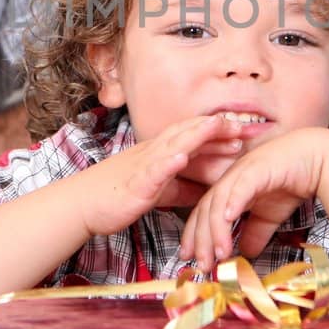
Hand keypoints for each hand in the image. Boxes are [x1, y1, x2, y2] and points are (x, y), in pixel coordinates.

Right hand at [80, 115, 244, 237]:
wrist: (82, 204)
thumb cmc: (116, 196)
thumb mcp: (158, 192)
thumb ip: (182, 188)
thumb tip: (206, 192)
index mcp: (160, 155)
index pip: (193, 138)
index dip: (218, 133)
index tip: (243, 132)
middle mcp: (153, 153)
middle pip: (189, 134)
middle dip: (217, 129)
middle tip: (246, 125)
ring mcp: (144, 165)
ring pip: (174, 144)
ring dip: (197, 134)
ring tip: (218, 126)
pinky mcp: (135, 183)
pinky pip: (152, 170)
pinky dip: (168, 162)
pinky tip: (181, 157)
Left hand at [179, 127, 328, 269]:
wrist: (316, 159)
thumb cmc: (291, 182)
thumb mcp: (269, 215)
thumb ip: (255, 233)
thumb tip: (246, 254)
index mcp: (228, 189)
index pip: (203, 214)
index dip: (195, 237)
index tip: (190, 259)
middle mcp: (229, 180)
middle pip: (204, 210)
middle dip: (201, 240)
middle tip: (202, 265)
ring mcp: (242, 171)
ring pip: (218, 201)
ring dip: (216, 230)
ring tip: (220, 254)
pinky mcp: (258, 167)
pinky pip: (241, 186)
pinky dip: (233, 202)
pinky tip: (228, 218)